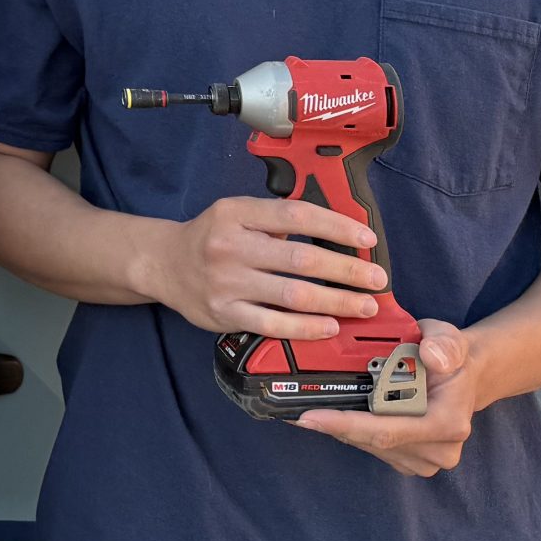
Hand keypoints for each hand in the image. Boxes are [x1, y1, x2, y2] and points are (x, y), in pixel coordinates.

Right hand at [137, 198, 391, 341]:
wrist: (163, 264)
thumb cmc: (210, 237)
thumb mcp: (236, 214)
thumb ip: (275, 220)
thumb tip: (335, 235)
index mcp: (236, 213)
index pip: (295, 215)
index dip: (336, 226)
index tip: (366, 238)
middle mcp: (230, 246)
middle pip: (300, 259)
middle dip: (347, 270)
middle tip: (376, 279)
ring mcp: (226, 282)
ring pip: (293, 295)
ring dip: (336, 302)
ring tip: (364, 305)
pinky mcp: (224, 313)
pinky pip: (273, 324)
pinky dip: (306, 327)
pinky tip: (329, 327)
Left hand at [297, 321, 484, 475]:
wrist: (463, 377)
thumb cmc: (451, 357)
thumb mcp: (449, 339)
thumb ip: (442, 345)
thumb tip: (431, 356)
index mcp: (447, 423)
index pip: (387, 430)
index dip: (346, 424)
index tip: (309, 416)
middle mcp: (438, 450)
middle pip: (371, 441)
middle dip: (333, 424)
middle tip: (292, 407)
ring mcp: (424, 460)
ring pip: (368, 446)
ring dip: (339, 428)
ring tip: (306, 407)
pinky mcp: (410, 461)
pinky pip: (372, 447)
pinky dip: (350, 431)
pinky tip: (331, 414)